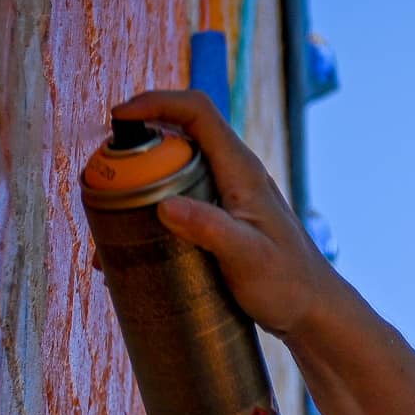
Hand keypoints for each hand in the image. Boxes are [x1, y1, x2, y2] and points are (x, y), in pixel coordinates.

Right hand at [110, 89, 345, 339]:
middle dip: (136, 148)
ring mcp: (228, 195)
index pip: (198, 112)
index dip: (156, 103)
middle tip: (102, 179)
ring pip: (175, 169)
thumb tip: (166, 205)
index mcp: (242, 170)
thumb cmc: (288, 284)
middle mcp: (234, 174)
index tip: (117, 118)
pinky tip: (129, 245)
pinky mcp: (220, 218)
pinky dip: (150, 210)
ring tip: (107, 219)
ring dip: (138, 183)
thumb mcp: (247, 257)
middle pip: (178, 136)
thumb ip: (211, 229)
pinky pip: (179, 198)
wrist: (312, 311)